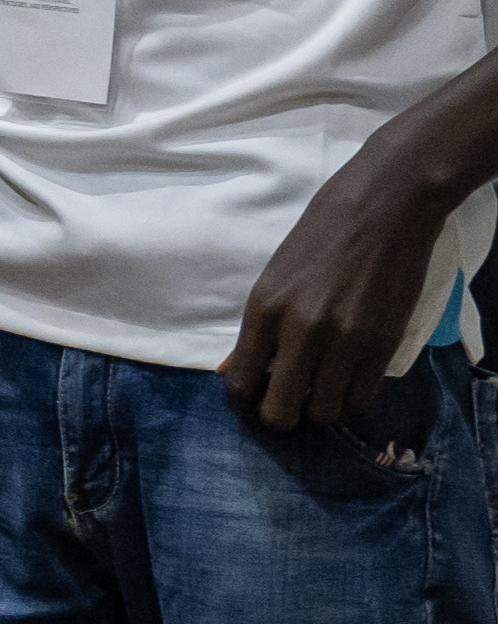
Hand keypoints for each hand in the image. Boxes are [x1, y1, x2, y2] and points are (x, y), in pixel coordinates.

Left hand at [227, 141, 456, 435]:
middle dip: (282, 415)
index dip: (246, 401)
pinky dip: (353, 397)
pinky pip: (361, 397)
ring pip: (324, 412)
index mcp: (263, 310)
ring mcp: (343, 342)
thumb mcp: (274, 277)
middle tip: (292, 402)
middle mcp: (299, 332)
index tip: (256, 400)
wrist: (383, 208)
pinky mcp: (382, 344)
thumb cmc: (321, 235)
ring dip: (321, 408)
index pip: (241, 382)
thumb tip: (241, 368)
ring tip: (324, 390)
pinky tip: (351, 380)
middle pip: (280, 410)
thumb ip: (261, 325)